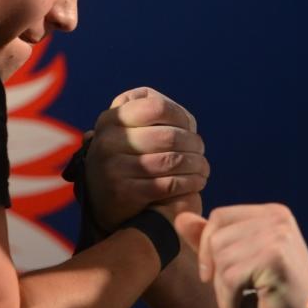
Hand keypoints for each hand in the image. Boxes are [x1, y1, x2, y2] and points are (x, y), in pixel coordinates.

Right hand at [84, 87, 207, 228]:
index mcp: (111, 119)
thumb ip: (154, 116)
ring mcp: (113, 168)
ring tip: (203, 168)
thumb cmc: (129, 157)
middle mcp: (108, 141)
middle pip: (169, 136)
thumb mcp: (130, 129)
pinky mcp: (124, 193)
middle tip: (201, 151)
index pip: (156, 107)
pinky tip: (197, 182)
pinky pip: (169, 184)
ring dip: (196, 165)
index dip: (180, 116)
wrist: (104, 199)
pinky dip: (190, 183)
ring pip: (171, 161)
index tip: (189, 128)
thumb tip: (187, 123)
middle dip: (194, 144)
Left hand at [174, 204, 307, 307]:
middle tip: (228, 294)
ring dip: (222, 290)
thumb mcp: (243, 260)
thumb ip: (212, 239)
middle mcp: (276, 218)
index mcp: (272, 212)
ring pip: (222, 259)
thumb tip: (181, 218)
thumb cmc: (277, 292)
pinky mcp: (274, 259)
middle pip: (217, 238)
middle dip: (215, 272)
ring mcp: (277, 236)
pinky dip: (227, 302)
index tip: (211, 274)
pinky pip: (230, 278)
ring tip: (235, 304)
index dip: (207, 246)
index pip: (220, 216)